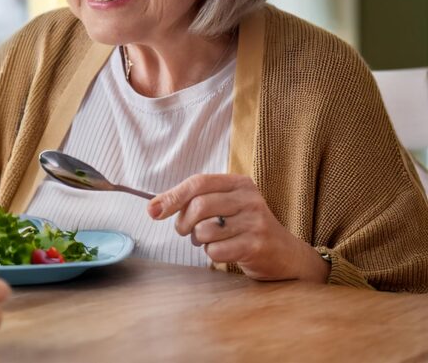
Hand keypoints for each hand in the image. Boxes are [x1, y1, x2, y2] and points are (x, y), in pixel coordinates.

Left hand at [147, 174, 328, 282]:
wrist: (285, 254)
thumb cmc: (243, 228)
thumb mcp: (223, 206)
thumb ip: (190, 201)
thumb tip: (152, 207)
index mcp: (239, 183)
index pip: (198, 182)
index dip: (173, 196)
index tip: (153, 211)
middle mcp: (249, 199)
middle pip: (199, 206)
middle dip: (184, 223)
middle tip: (186, 231)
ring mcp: (255, 222)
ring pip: (205, 230)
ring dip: (199, 240)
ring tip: (211, 241)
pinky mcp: (257, 245)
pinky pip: (216, 251)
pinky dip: (212, 254)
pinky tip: (225, 251)